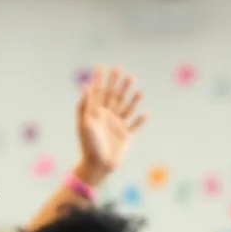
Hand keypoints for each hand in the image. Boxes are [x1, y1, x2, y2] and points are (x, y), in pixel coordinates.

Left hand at [73, 67, 144, 186]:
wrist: (98, 166)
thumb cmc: (89, 146)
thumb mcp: (85, 124)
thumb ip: (85, 106)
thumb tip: (85, 86)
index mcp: (95, 113)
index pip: (98, 92)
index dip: (100, 79)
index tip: (101, 66)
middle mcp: (107, 117)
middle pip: (113, 96)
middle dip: (117, 83)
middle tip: (121, 69)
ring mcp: (117, 126)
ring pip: (126, 107)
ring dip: (131, 96)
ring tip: (137, 86)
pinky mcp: (125, 136)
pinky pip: (134, 125)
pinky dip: (139, 120)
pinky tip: (145, 113)